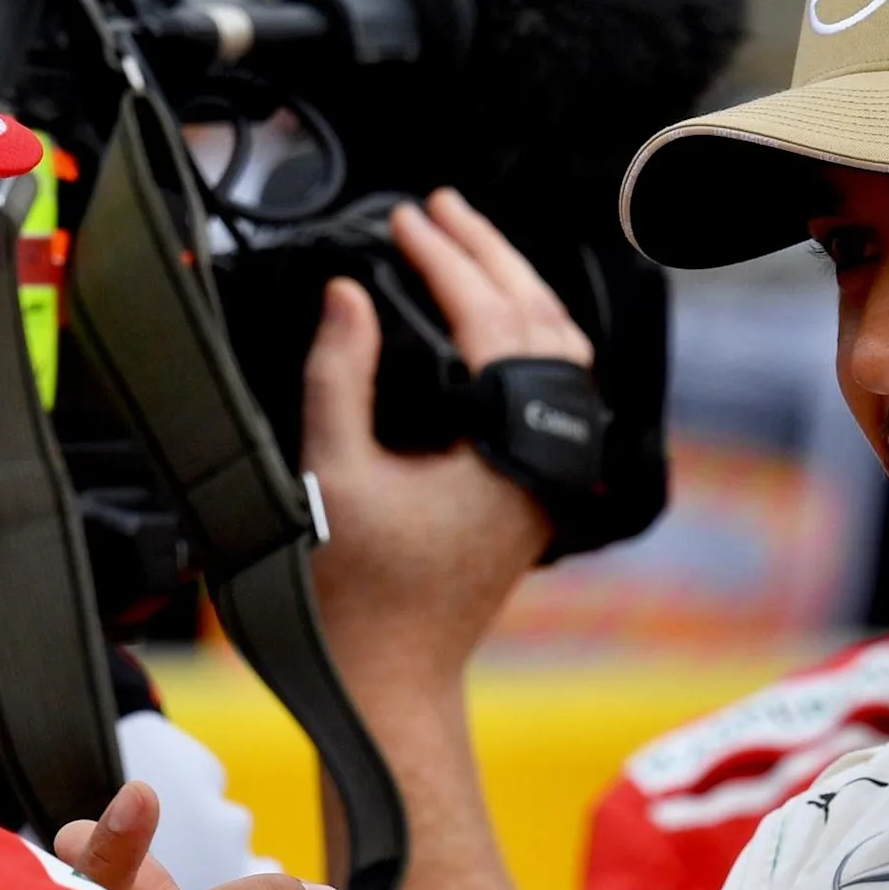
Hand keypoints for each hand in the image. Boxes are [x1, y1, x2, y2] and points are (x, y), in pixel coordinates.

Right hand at [303, 189, 585, 687]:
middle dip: (489, 255)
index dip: (444, 259)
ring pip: (558, 352)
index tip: (404, 220)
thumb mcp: (330, 472)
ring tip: (463, 245)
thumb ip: (338, 374)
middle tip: (440, 210)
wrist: (392, 679)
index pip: (490, 321)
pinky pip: (551, 390)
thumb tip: (346, 295)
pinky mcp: (537, 489)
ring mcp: (551, 475)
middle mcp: (546, 459)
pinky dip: (522, 339)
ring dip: (513, 291)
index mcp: (507, 450)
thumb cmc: (359, 597)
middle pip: (542, 321)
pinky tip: (485, 321)